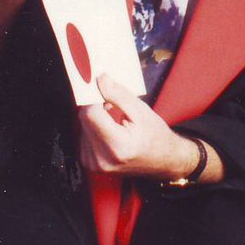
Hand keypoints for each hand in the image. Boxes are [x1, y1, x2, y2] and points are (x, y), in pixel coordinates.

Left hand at [78, 74, 203, 180]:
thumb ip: (119, 94)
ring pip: (82, 127)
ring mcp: (95, 164)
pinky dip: (94, 130)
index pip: (90, 114)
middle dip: (96, 108)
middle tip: (113, 106)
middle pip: (84, 120)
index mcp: (118, 146)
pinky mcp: (90, 165)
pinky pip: (84, 137)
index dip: (95, 99)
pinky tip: (109, 132)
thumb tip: (101, 79)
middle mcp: (103, 159)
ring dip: (95, 119)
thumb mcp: (142, 110)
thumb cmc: (155, 136)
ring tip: (115, 122)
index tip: (104, 92)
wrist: (162, 161)